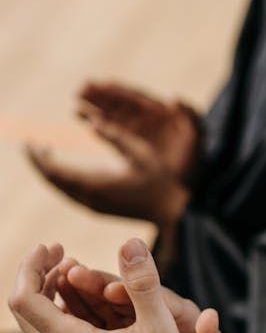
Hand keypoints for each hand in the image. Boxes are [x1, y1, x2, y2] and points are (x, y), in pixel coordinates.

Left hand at [10, 239, 228, 332]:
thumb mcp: (159, 324)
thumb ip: (143, 281)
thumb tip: (132, 242)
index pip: (23, 298)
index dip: (31, 266)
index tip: (53, 247)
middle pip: (24, 312)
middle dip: (39, 277)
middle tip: (64, 255)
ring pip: (35, 332)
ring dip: (48, 301)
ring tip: (73, 279)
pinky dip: (56, 324)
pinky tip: (84, 316)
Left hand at [26, 118, 190, 225]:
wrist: (168, 211)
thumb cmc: (158, 180)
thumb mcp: (140, 152)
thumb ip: (116, 136)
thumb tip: (91, 122)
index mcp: (96, 184)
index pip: (56, 172)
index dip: (39, 158)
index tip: (29, 142)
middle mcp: (89, 198)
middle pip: (53, 182)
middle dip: (39, 163)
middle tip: (29, 145)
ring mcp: (92, 206)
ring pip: (60, 189)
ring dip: (49, 171)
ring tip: (42, 153)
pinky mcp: (96, 208)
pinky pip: (69, 193)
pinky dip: (60, 179)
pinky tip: (61, 168)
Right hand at [78, 81, 201, 183]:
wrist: (190, 184)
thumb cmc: (195, 159)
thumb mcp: (197, 137)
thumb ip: (191, 116)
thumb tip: (174, 98)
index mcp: (161, 114)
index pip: (137, 98)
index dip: (120, 90)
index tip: (102, 84)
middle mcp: (147, 120)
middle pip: (120, 103)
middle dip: (101, 95)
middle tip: (80, 88)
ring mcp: (138, 132)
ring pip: (113, 116)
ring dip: (96, 108)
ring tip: (77, 102)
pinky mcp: (131, 146)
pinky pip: (113, 132)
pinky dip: (99, 125)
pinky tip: (86, 122)